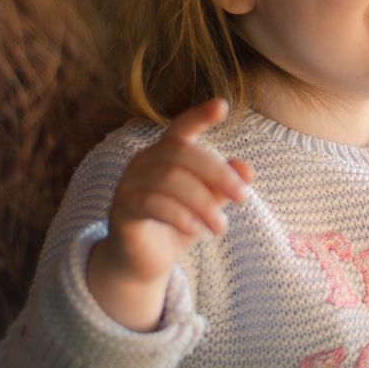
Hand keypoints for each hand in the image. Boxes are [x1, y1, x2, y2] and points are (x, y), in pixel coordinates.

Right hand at [100, 97, 252, 284]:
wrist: (145, 262)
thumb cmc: (179, 224)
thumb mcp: (208, 204)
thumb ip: (225, 185)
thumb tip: (247, 170)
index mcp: (167, 153)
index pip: (182, 128)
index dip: (200, 115)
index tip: (223, 105)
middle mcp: (145, 160)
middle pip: (182, 153)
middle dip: (217, 173)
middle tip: (243, 196)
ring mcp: (129, 183)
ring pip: (170, 180)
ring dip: (202, 202)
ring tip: (220, 226)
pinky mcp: (121, 208)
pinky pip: (152, 203)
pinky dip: (179, 214)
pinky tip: (196, 229)